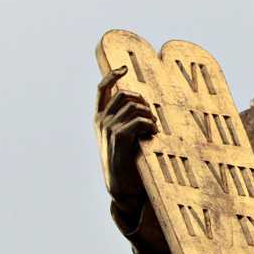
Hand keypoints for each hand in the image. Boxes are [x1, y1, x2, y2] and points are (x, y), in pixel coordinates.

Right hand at [95, 65, 158, 199]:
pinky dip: (150, 125)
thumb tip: (141, 103)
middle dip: (142, 100)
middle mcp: (101, 121)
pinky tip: (152, 134)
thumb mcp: (122, 136)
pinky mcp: (119, 138)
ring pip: (134, 107)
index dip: (112, 75)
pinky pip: (139, 121)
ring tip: (154, 128)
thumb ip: (125, 119)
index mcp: (99, 118)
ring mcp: (109, 129)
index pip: (102, 89)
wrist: (121, 186)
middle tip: (151, 115)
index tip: (124, 67)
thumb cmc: (126, 161)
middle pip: (125, 95)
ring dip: (149, 115)